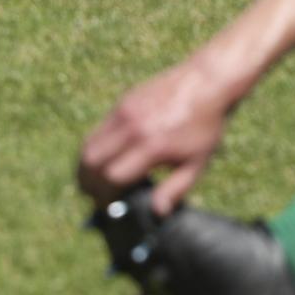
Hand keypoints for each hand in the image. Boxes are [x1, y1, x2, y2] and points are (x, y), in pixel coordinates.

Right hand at [77, 62, 229, 210]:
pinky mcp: (123, 103)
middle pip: (91, 162)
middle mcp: (133, 129)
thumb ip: (175, 189)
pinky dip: (96, 148)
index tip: (110, 205)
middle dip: (88, 183)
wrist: (207, 82)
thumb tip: (156, 212)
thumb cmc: (205, 126)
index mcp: (152, 146)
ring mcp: (124, 113)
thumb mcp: (197, 162)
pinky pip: (99, 130)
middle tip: (96, 195)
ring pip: (89, 145)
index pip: (112, 177)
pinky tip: (109, 158)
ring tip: (96, 180)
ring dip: (87, 166)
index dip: (107, 195)